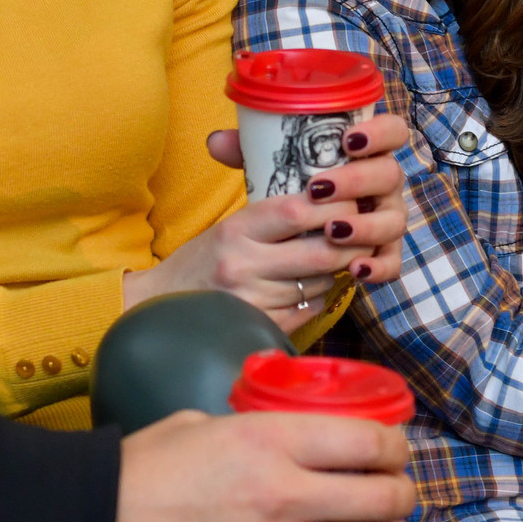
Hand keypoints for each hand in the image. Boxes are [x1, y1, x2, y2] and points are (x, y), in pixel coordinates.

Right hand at [108, 409, 415, 521]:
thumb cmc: (139, 471)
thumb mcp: (198, 424)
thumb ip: (252, 429)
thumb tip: (284, 434)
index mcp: (268, 439)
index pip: (366, 440)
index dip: (395, 446)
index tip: (396, 451)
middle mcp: (282, 492)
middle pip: (379, 496)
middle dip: (401, 494)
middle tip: (399, 493)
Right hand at [130, 113, 411, 330]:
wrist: (162, 305)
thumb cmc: (202, 261)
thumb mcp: (228, 226)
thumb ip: (271, 215)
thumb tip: (328, 195)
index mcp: (234, 230)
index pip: (296, 210)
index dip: (333, 204)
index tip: (349, 199)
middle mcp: (242, 266)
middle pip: (320, 252)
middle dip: (349, 242)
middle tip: (361, 232)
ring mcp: (252, 301)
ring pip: (319, 283)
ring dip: (336, 271)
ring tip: (337, 258)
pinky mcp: (260, 326)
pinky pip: (309, 309)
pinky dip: (320, 296)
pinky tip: (313, 286)